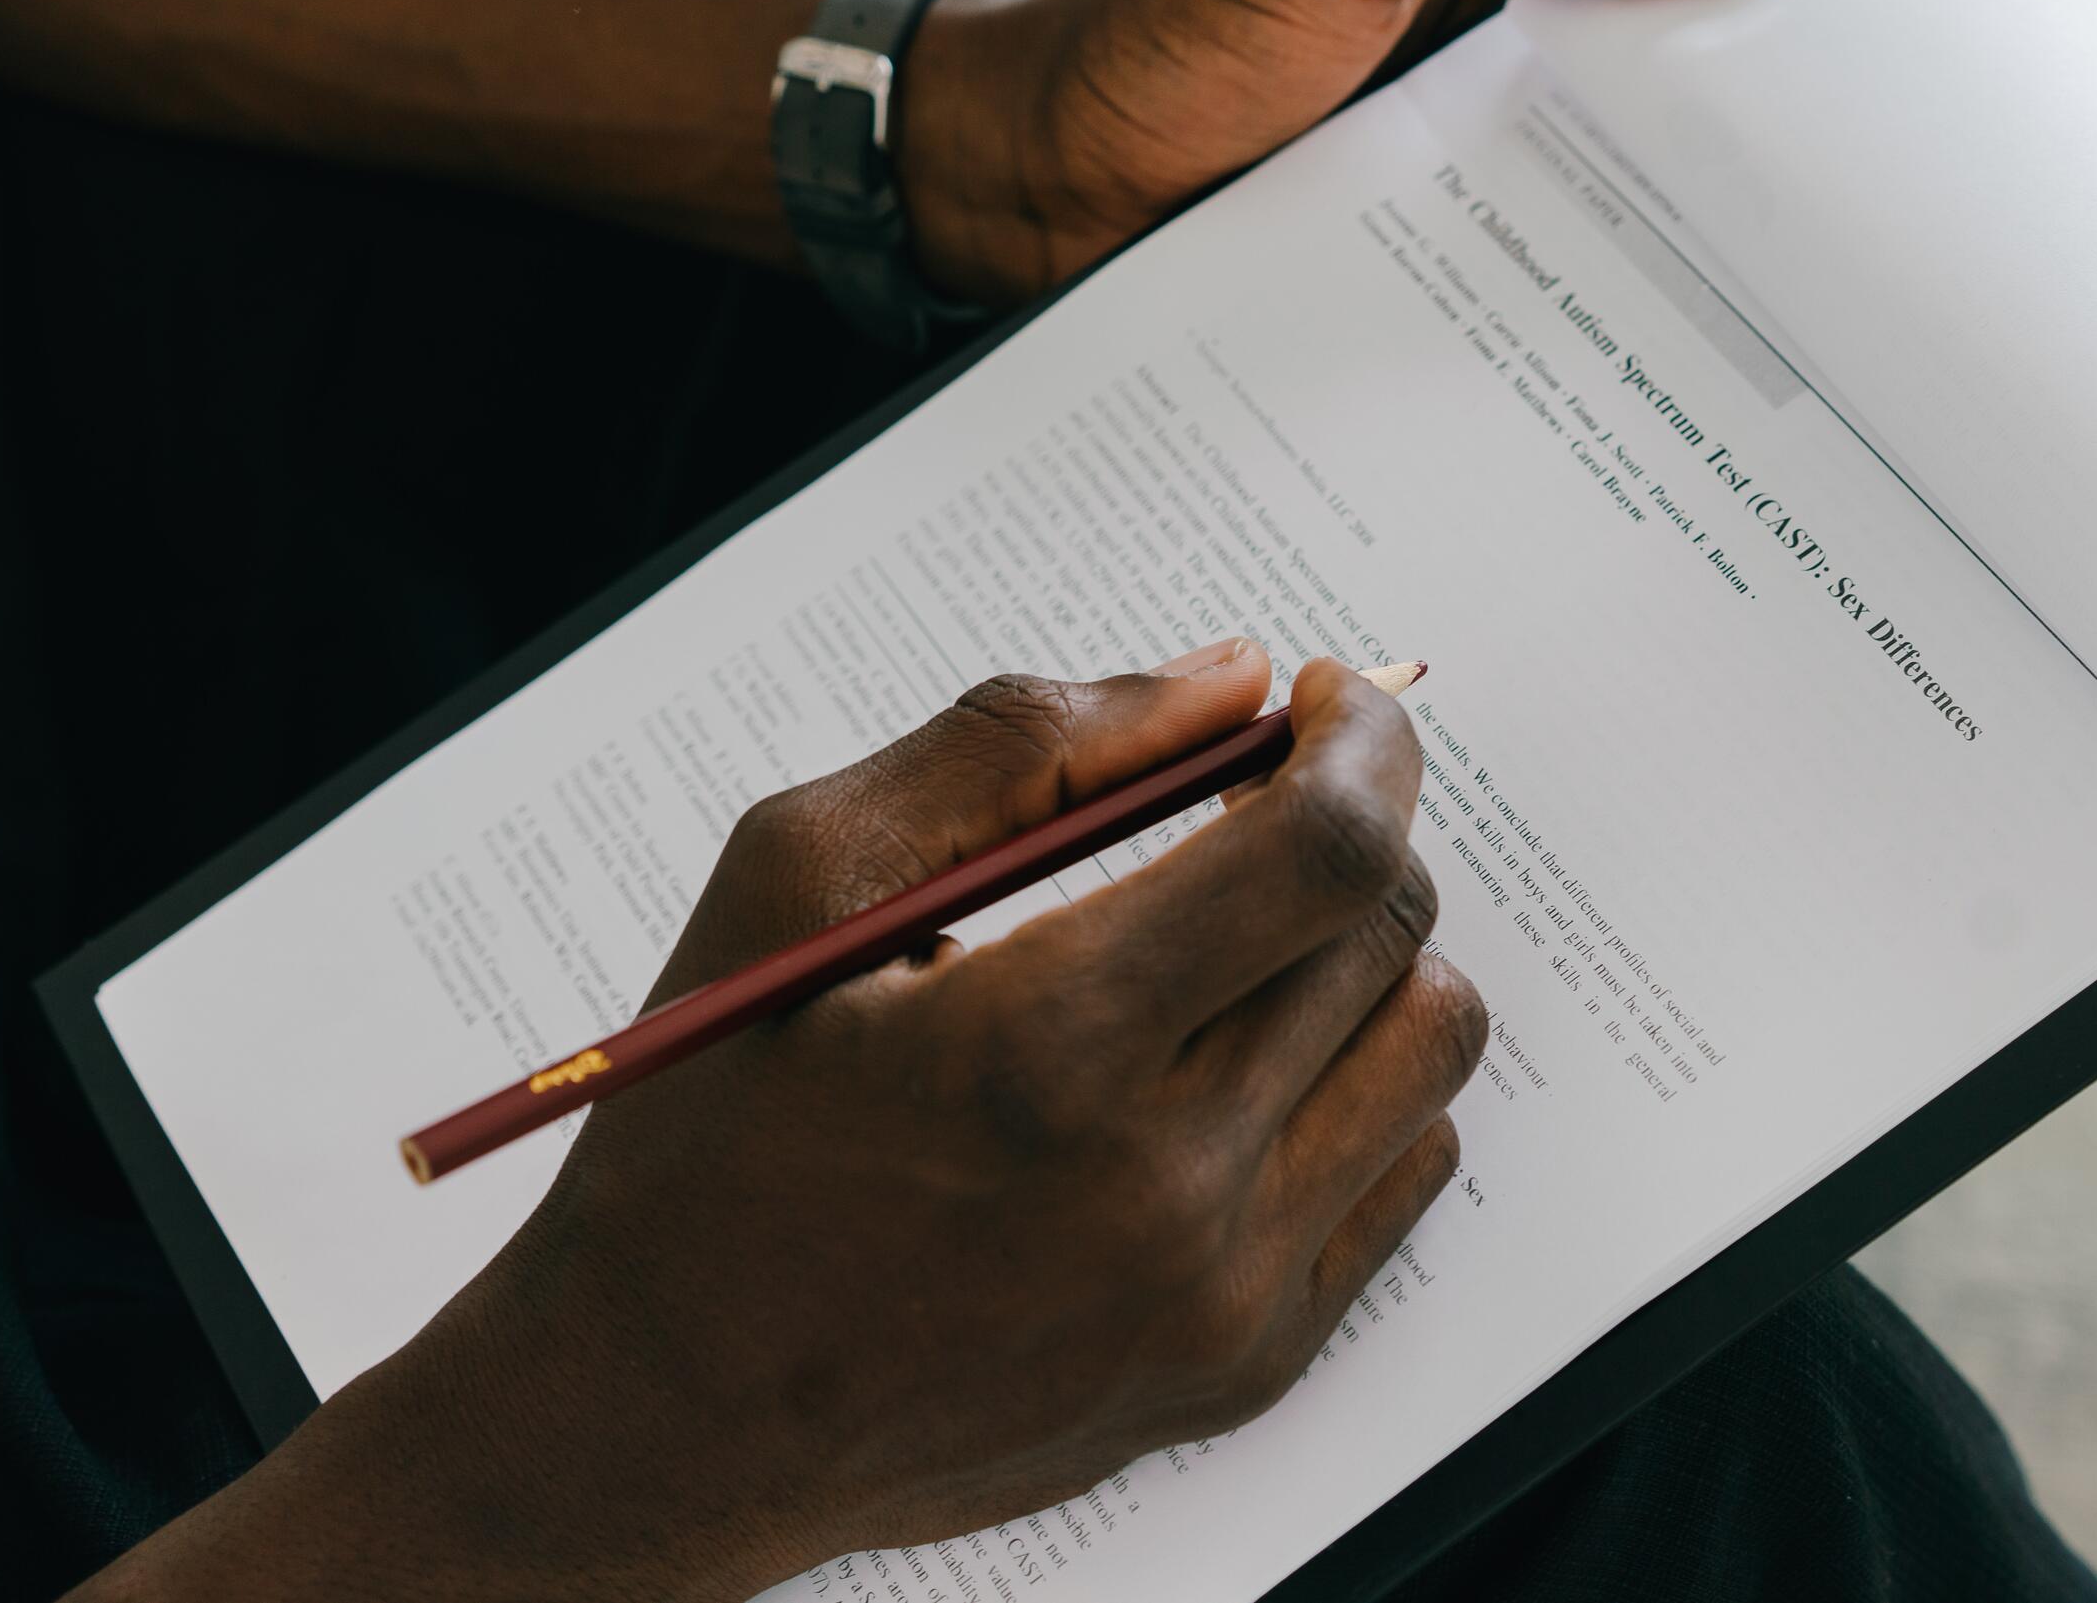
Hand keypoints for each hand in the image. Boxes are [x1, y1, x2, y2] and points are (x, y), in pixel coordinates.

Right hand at [75, 648, 1480, 1600]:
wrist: (668, 1417)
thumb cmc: (712, 1127)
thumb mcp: (797, 878)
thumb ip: (1019, 745)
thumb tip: (1233, 677)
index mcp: (1042, 1050)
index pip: (1323, 852)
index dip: (1360, 741)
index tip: (1328, 698)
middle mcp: (1162, 1189)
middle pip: (1387, 928)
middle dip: (1342, 824)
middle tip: (1253, 805)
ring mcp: (1222, 1296)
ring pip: (1428, 1040)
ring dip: (1366, 950)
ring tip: (1246, 939)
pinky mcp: (1250, 1365)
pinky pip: (1405, 1163)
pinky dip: (1356, 1077)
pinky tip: (1237, 1064)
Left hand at [894, 0, 1796, 303]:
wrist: (1034, 181)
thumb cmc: (1167, 22)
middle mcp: (1515, 10)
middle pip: (1698, 22)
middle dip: (1787, 67)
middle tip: (1884, 146)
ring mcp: (1490, 131)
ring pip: (1648, 150)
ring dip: (1720, 196)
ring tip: (1818, 263)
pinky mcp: (1459, 240)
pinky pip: (1572, 252)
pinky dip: (1636, 281)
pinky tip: (1694, 334)